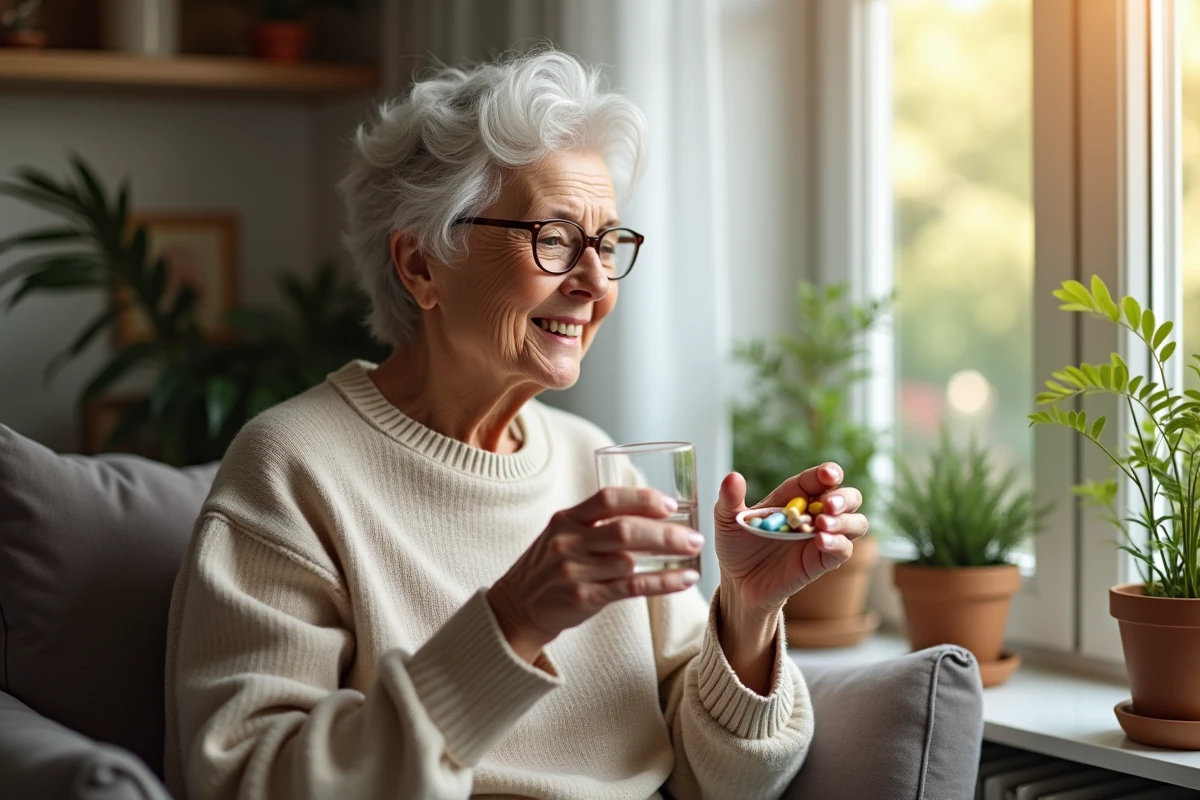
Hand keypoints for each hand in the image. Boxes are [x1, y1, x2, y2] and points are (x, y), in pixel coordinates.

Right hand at [487, 487, 703, 662]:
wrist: (515, 608)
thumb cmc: (548, 568)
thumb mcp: (560, 535)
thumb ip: (593, 523)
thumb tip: (644, 509)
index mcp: (565, 519)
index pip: (607, 499)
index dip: (641, 499)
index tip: (670, 504)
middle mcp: (568, 542)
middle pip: (625, 530)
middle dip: (665, 532)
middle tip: (694, 534)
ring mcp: (574, 571)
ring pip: (630, 560)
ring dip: (669, 557)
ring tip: (693, 554)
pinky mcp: (583, 598)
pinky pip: (631, 587)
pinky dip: (662, 583)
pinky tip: (683, 580)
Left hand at [714, 464, 868, 625]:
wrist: (737, 583)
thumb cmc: (736, 546)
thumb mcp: (727, 519)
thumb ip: (730, 498)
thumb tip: (732, 477)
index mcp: (794, 495)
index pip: (819, 478)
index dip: (828, 473)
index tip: (829, 475)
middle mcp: (814, 513)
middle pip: (848, 497)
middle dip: (844, 497)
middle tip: (829, 504)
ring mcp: (822, 537)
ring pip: (856, 523)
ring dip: (845, 521)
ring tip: (823, 523)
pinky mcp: (821, 561)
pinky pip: (843, 550)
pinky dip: (837, 544)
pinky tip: (821, 541)